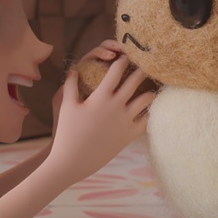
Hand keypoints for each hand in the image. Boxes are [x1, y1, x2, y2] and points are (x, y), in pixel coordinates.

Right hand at [47, 57, 154, 182]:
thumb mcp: (65, 106)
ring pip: (146, 99)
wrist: (73, 161)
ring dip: (149, 90)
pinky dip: (150, 112)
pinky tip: (151, 108)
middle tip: (146, 64)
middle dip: (142, 69)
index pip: (116, 71)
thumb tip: (73, 68)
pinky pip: (147, 120)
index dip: (122, 60)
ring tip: (152, 86)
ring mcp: (125, 121)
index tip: (126, 56)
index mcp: (101, 96)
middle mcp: (116, 106)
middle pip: (135, 81)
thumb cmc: (67, 132)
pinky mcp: (129, 135)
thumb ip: (70, 84)